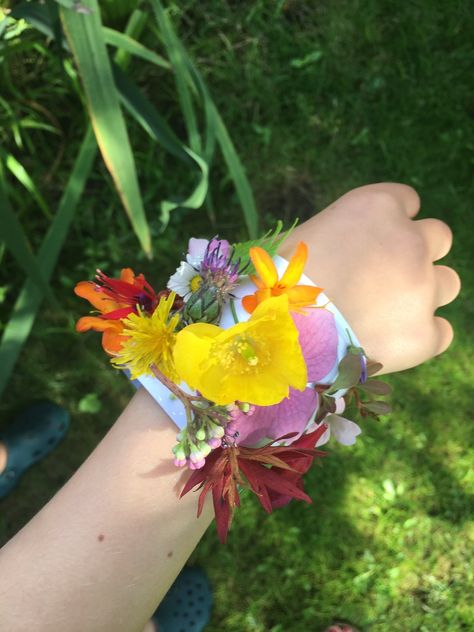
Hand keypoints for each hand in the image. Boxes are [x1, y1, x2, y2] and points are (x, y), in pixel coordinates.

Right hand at [278, 183, 459, 373]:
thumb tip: (354, 248)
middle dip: (416, 254)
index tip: (374, 242)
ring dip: (424, 293)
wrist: (283, 336)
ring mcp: (424, 288)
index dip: (390, 224)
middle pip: (438, 237)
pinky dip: (420, 336)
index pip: (408, 201)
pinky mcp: (424, 334)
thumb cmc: (281, 283)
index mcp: (377, 207)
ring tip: (385, 314)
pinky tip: (389, 341)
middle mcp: (411, 241)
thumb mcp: (309, 237)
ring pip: (447, 283)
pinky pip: (440, 333)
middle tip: (385, 277)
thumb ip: (346, 233)